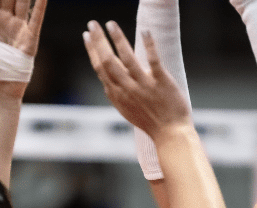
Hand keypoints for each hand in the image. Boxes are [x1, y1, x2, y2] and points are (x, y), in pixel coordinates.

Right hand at [83, 21, 190, 137]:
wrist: (170, 134)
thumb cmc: (150, 121)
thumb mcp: (127, 111)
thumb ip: (115, 95)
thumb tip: (105, 83)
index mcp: (117, 94)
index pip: (100, 68)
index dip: (92, 50)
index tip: (86, 35)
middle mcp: (127, 88)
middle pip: (108, 61)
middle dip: (98, 40)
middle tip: (92, 23)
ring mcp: (144, 85)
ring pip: (126, 58)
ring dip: (117, 38)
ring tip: (110, 23)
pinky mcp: (161, 82)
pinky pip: (153, 61)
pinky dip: (149, 45)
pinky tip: (145, 31)